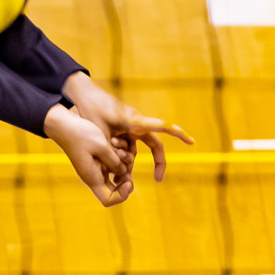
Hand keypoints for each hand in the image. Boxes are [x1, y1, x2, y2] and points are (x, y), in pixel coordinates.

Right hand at [44, 104, 132, 206]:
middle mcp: (93, 176)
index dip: (122, 195)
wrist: (64, 125)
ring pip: (114, 177)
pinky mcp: (96, 160)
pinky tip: (119, 147)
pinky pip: (111, 166)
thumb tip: (122, 172)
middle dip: (125, 182)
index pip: (108, 200)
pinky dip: (118, 159)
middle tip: (130, 168)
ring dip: (123, 167)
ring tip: (124, 152)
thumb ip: (115, 162)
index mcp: (92, 177)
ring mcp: (94, 169)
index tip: (128, 181)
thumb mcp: (102, 146)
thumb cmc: (81, 135)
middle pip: (113, 191)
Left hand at [62, 72, 192, 180]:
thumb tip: (121, 169)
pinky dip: (120, 155)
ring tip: (110, 160)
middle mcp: (136, 124)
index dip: (178, 134)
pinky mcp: (122, 130)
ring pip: (135, 150)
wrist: (83, 95)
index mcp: (135, 122)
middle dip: (158, 162)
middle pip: (154, 145)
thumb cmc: (92, 110)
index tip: (191, 141)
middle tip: (158, 179)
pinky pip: (127, 146)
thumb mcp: (100, 133)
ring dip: (125, 159)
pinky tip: (109, 165)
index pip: (162, 127)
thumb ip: (111, 151)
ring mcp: (130, 127)